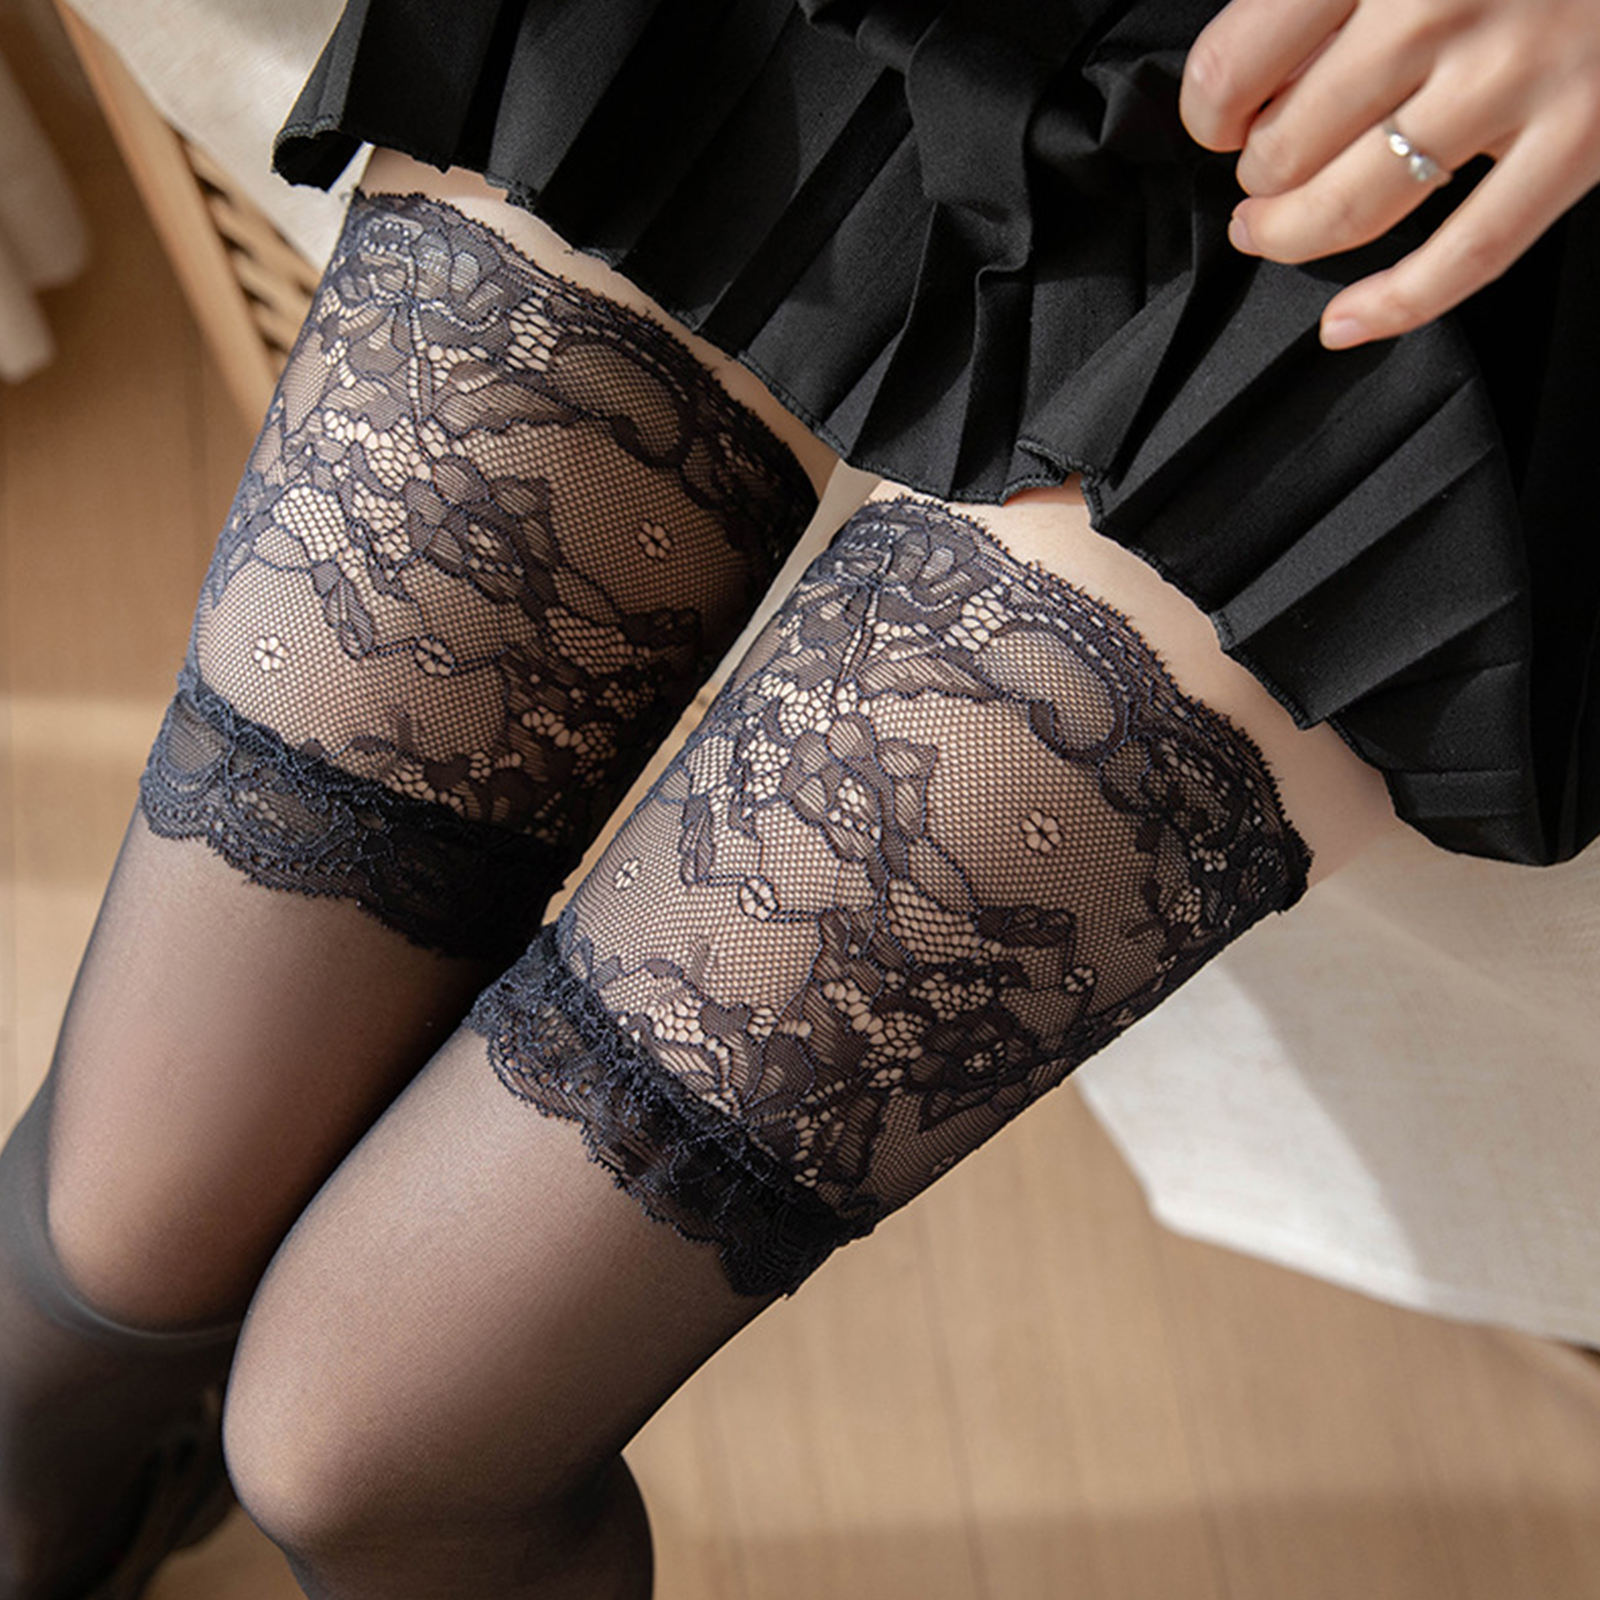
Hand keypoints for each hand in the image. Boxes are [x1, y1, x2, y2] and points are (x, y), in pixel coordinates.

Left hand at [1178, 0, 1599, 347]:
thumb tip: (1249, 81)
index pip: (1235, 66)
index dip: (1207, 112)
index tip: (1220, 119)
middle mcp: (1445, 2)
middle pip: (1284, 148)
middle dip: (1253, 177)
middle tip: (1260, 172)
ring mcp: (1518, 74)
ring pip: (1350, 208)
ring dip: (1289, 237)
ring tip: (1271, 229)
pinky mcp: (1585, 134)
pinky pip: (1468, 253)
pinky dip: (1394, 304)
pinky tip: (1344, 321)